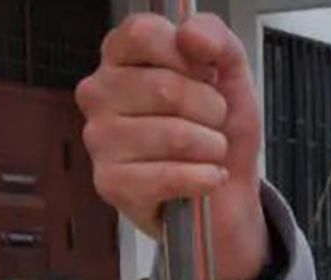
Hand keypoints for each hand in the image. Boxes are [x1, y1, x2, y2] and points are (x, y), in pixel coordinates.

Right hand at [77, 13, 269, 279]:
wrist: (227, 195)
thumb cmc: (218, 133)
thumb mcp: (230, 76)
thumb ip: (217, 40)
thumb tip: (191, 36)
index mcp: (121, 58)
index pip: (144, 34)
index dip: (188, 58)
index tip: (204, 76)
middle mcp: (100, 94)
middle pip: (166, 87)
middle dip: (211, 111)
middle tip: (213, 124)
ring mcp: (101, 139)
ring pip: (175, 135)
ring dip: (211, 148)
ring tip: (208, 153)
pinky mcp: (111, 183)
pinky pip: (170, 176)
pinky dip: (204, 179)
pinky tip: (206, 178)